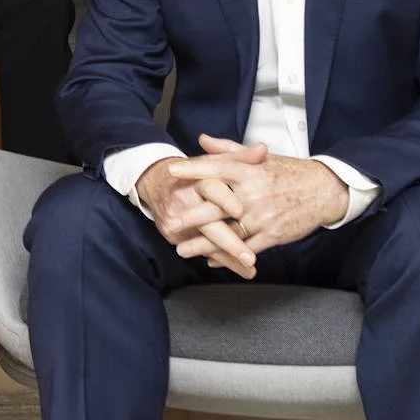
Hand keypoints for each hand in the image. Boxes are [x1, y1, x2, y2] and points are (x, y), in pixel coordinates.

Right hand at [135, 151, 261, 276]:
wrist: (156, 181)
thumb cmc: (193, 173)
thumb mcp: (214, 162)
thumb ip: (240, 157)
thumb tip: (263, 150)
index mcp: (197, 178)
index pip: (210, 189)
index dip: (225, 200)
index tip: (240, 211)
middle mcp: (185, 199)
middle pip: (207, 222)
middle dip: (229, 241)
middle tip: (249, 255)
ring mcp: (178, 221)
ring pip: (206, 241)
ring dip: (228, 256)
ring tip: (249, 266)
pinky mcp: (175, 236)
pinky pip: (201, 251)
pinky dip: (223, 261)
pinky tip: (241, 269)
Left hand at [166, 138, 348, 255]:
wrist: (324, 191)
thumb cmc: (289, 173)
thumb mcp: (261, 158)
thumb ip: (229, 150)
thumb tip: (202, 140)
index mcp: (250, 171)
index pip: (217, 167)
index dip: (194, 169)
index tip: (172, 170)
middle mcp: (254, 194)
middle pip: (218, 205)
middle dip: (192, 216)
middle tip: (171, 221)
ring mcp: (263, 216)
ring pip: (229, 232)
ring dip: (204, 244)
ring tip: (182, 249)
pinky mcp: (273, 235)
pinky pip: (246, 248)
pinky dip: (228, 255)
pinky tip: (211, 259)